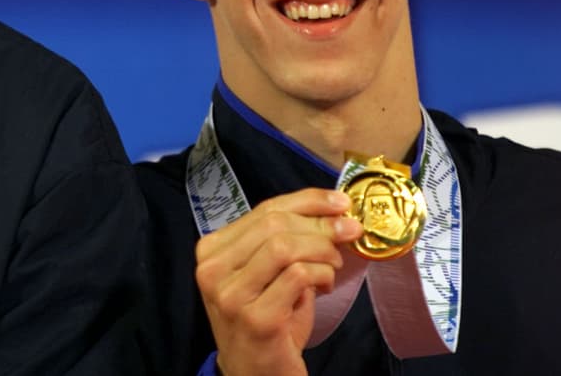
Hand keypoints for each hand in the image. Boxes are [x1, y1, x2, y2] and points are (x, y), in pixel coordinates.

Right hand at [195, 188, 361, 375]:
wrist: (256, 374)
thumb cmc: (267, 320)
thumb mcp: (268, 273)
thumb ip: (285, 240)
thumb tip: (333, 212)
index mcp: (211, 250)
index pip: (263, 210)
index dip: (307, 201)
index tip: (341, 202)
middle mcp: (212, 269)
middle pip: (273, 224)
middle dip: (320, 224)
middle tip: (349, 233)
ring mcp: (230, 295)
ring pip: (283, 246)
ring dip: (321, 250)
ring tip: (333, 266)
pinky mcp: (255, 318)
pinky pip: (297, 276)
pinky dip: (320, 274)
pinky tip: (324, 286)